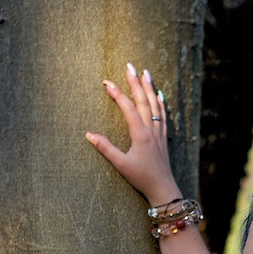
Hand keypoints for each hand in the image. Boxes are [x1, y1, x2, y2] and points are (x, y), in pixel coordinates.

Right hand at [85, 64, 179, 205]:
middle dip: (135, 82)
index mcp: (140, 135)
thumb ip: (106, 148)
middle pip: (144, 101)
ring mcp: (159, 133)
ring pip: (155, 105)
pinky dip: (161, 103)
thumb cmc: (141, 178)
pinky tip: (159, 95)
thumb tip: (89, 135)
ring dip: (150, 88)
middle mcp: (151, 130)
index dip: (117, 94)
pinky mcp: (163, 138)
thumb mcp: (121, 165)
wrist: (163, 188)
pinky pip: (163, 115)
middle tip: (129, 66)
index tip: (106, 82)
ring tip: (145, 72)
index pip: (128, 108)